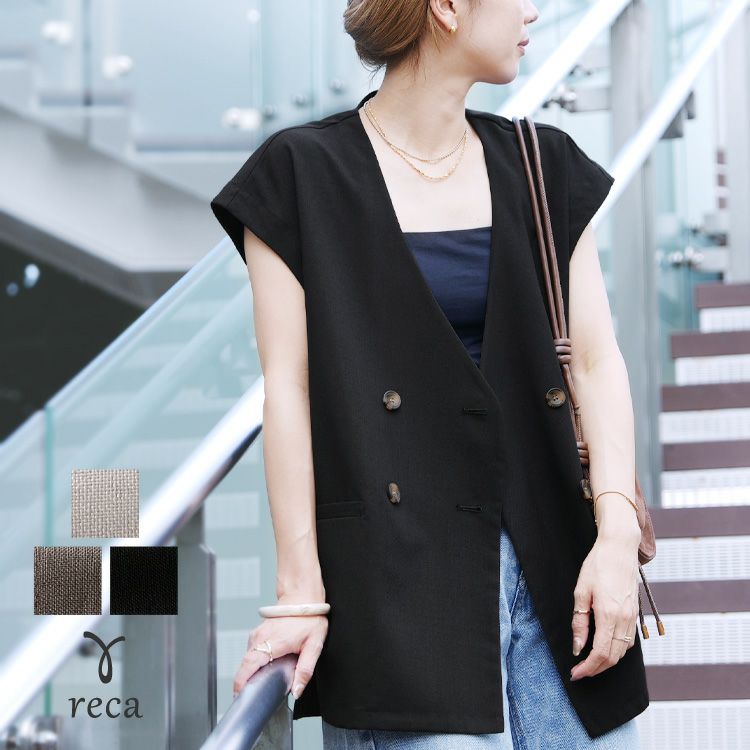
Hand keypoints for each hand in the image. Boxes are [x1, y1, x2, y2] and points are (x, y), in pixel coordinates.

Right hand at [233, 593, 328, 699]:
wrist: (304, 596)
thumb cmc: (310, 618)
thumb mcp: (314, 646)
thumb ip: (305, 670)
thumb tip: (297, 691)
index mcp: (272, 641)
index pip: (249, 664)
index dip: (241, 682)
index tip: (240, 695)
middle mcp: (260, 637)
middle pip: (245, 664)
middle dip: (245, 681)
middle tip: (253, 695)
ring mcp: (258, 633)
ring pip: (248, 658)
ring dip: (250, 671)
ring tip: (260, 683)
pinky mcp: (258, 632)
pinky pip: (252, 651)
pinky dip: (254, 661)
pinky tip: (265, 667)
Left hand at [569, 533, 638, 680]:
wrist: (619, 548)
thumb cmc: (597, 566)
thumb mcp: (581, 592)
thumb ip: (580, 622)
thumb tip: (578, 647)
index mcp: (609, 615)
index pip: (600, 653)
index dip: (588, 668)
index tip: (575, 673)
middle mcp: (624, 619)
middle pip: (613, 658)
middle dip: (596, 669)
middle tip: (579, 672)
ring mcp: (632, 617)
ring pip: (622, 652)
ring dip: (607, 662)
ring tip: (589, 663)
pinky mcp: (635, 613)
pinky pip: (628, 640)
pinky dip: (616, 650)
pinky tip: (604, 648)